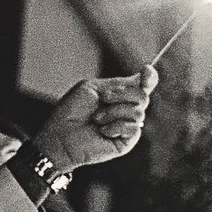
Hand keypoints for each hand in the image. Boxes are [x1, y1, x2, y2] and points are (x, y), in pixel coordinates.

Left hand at [29, 69, 155, 172]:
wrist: (61, 135)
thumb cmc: (72, 111)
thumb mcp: (93, 88)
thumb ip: (118, 83)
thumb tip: (140, 79)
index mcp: (120, 95)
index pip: (144, 85)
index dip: (150, 77)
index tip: (146, 70)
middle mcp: (127, 109)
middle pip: (143, 96)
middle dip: (122, 95)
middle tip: (104, 99)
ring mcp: (128, 126)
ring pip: (138, 112)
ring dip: (113, 112)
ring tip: (97, 119)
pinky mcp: (127, 141)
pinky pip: (133, 128)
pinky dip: (115, 127)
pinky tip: (103, 131)